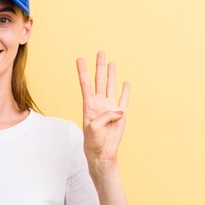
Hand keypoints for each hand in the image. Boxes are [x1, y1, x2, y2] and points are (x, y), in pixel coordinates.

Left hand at [76, 52, 129, 167]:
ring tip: (111, 63)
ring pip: (111, 86)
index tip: (79, 59)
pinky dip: (125, 91)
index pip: (85, 84)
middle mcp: (99, 103)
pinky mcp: (120, 114)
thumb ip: (105, 116)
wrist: (102, 151)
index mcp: (89, 105)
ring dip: (111, 75)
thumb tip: (119, 110)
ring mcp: (110, 107)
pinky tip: (125, 82)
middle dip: (99, 66)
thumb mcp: (94, 127)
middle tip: (100, 53)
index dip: (83, 71)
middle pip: (99, 80)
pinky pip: (123, 99)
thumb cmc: (93, 140)